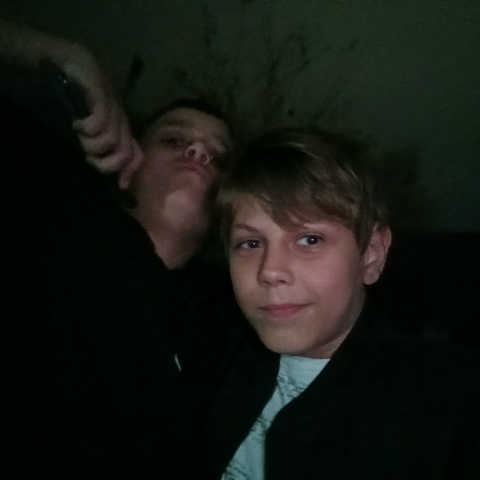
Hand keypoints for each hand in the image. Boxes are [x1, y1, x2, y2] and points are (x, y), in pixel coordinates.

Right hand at [65, 50, 143, 188]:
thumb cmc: (82, 97)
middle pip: (125, 153)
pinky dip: (87, 127)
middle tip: (89, 157)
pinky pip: (100, 120)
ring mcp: (113, 106)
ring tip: (81, 135)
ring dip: (92, 144)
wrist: (73, 62)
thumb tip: (110, 175)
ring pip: (111, 139)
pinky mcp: (101, 93)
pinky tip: (78, 124)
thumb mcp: (93, 127)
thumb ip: (101, 147)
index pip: (136, 155)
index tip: (120, 185)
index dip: (130, 172)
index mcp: (123, 129)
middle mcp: (122, 120)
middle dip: (107, 164)